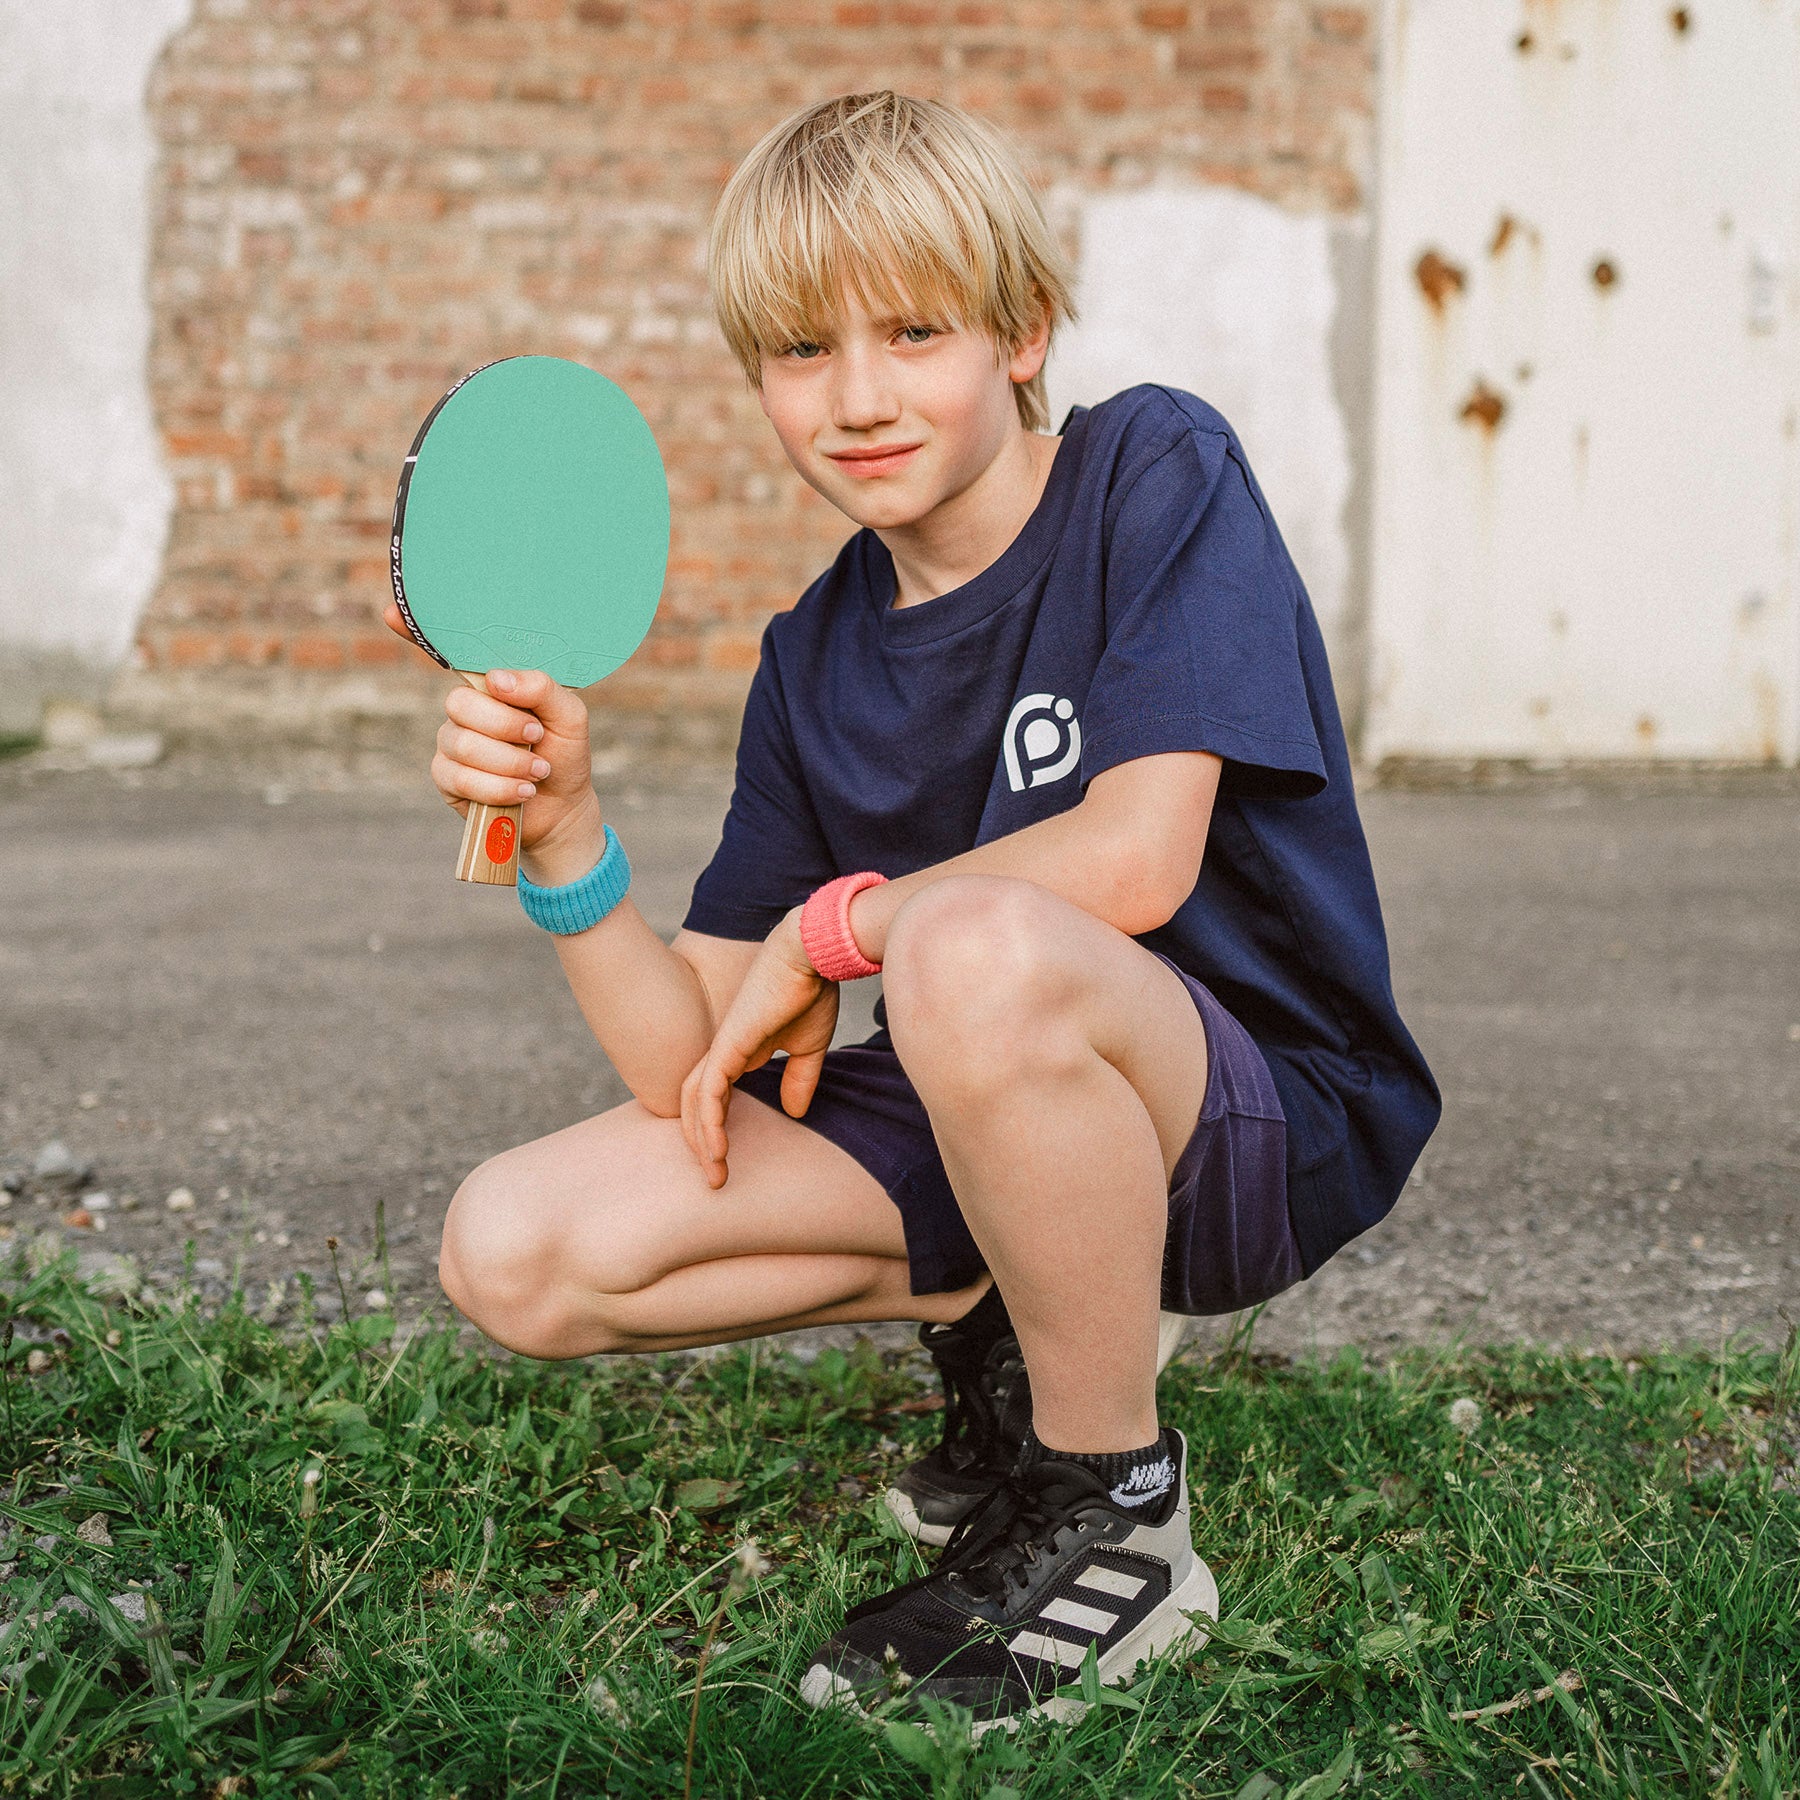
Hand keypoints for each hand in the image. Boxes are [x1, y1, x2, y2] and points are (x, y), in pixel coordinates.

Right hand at [384, 601, 601, 878]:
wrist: (562, 807)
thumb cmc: (563, 752)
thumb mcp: (569, 715)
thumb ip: (542, 689)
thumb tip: (496, 678)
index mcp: (491, 684)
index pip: (448, 651)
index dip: (415, 631)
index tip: (391, 612)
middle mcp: (465, 708)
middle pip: (460, 704)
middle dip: (506, 725)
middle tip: (536, 735)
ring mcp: (451, 742)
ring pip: (465, 744)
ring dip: (511, 762)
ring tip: (538, 769)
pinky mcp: (446, 777)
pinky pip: (461, 777)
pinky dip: (500, 787)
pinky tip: (523, 790)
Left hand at [680, 908, 838, 1188]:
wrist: (812, 953)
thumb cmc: (812, 989)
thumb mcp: (810, 1046)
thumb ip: (799, 1078)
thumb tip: (794, 1112)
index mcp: (741, 1050)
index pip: (714, 1096)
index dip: (716, 1129)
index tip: (729, 1163)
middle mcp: (725, 1050)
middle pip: (696, 1103)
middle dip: (701, 1144)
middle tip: (716, 1180)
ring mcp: (723, 1047)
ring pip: (696, 1102)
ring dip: (702, 1141)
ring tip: (715, 1173)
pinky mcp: (728, 1044)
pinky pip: (708, 1091)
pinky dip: (708, 1122)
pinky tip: (716, 1148)